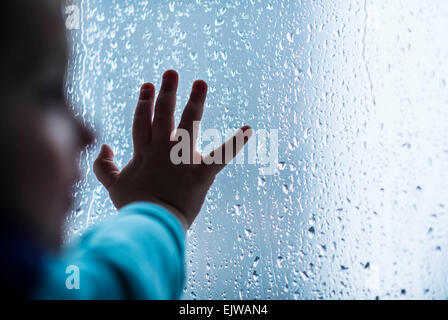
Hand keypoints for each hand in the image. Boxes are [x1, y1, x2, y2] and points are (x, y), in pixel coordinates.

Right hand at [93, 70, 251, 228]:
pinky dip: (236, 143)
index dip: (145, 102)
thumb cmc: (135, 206)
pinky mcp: (201, 172)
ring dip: (195, 102)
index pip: (143, 120)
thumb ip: (103, 167)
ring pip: (189, 124)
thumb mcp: (113, 186)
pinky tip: (249, 129)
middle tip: (172, 73)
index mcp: (144, 151)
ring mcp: (182, 158)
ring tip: (200, 83)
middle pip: (164, 114)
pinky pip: (221, 155)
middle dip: (168, 92)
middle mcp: (162, 149)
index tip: (148, 85)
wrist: (153, 223)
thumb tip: (104, 147)